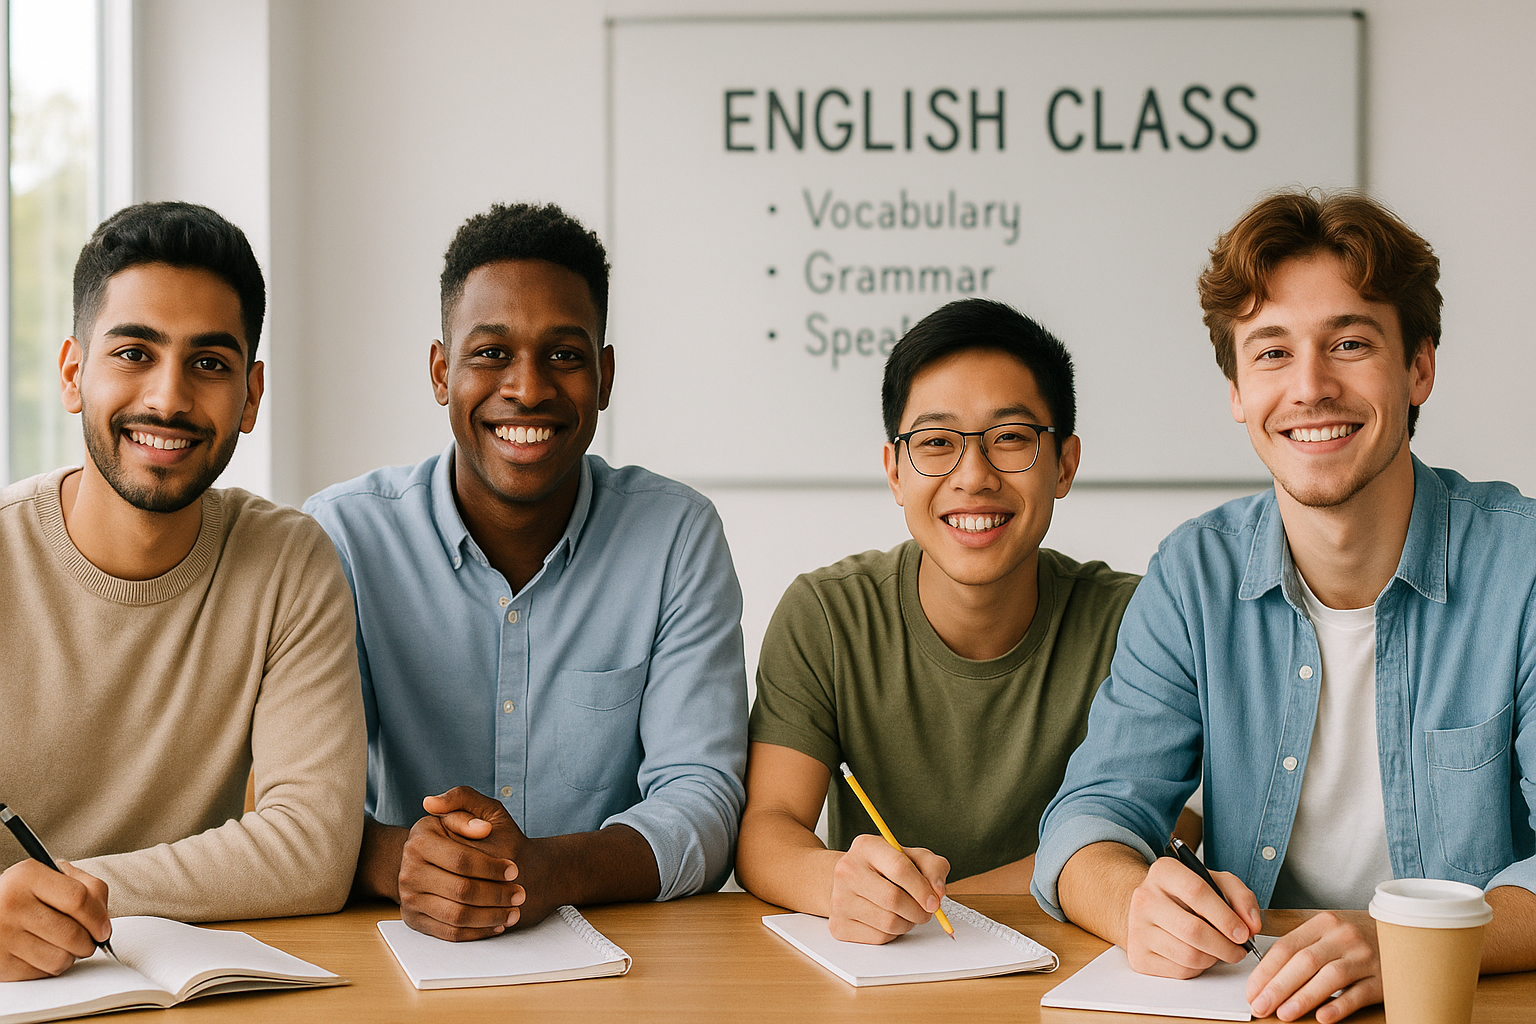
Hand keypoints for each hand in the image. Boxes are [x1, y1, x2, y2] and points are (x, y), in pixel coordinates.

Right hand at [0, 860, 110, 979]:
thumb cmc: (26, 893)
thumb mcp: (52, 876)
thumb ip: (86, 887)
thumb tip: (104, 922)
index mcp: (28, 877)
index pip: (79, 899)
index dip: (99, 917)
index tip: (104, 928)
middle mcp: (11, 904)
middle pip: (72, 934)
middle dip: (88, 942)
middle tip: (87, 940)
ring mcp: (3, 935)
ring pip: (60, 959)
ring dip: (70, 956)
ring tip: (63, 944)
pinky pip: (41, 973)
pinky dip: (50, 967)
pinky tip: (44, 952)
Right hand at [398, 786, 537, 941]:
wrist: (461, 864)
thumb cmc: (480, 835)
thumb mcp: (480, 810)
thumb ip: (463, 799)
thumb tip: (435, 802)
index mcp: (420, 837)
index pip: (460, 860)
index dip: (491, 867)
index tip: (514, 870)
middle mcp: (407, 867)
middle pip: (460, 890)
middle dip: (496, 895)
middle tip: (519, 895)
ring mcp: (408, 896)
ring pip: (455, 915)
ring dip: (490, 917)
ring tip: (513, 912)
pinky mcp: (414, 920)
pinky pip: (448, 933)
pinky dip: (476, 932)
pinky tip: (497, 925)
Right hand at [828, 833, 949, 943]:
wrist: (850, 881)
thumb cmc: (885, 869)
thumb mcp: (911, 857)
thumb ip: (933, 867)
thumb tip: (937, 893)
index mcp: (866, 846)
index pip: (899, 868)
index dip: (922, 888)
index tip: (935, 901)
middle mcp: (847, 870)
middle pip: (893, 899)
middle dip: (919, 911)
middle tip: (926, 911)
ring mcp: (839, 899)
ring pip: (888, 922)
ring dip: (908, 923)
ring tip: (907, 913)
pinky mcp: (839, 924)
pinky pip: (878, 937)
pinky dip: (893, 934)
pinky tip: (890, 920)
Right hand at [1124, 855, 1260, 977]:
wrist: (1153, 909)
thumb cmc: (1189, 897)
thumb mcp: (1216, 884)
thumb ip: (1240, 897)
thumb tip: (1252, 925)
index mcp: (1164, 872)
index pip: (1196, 892)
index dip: (1226, 916)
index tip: (1244, 933)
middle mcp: (1144, 897)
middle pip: (1193, 930)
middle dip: (1225, 945)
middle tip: (1238, 949)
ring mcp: (1137, 928)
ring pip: (1188, 955)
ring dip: (1214, 958)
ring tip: (1219, 950)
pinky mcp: (1138, 955)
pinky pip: (1180, 971)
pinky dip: (1198, 968)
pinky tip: (1199, 955)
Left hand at [1246, 910, 1379, 1022]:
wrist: (1402, 936)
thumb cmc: (1355, 938)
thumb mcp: (1327, 932)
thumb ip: (1300, 946)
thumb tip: (1264, 973)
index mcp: (1323, 924)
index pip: (1287, 947)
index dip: (1265, 971)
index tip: (1251, 990)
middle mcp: (1343, 937)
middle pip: (1304, 962)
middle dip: (1278, 987)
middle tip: (1260, 1006)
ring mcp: (1364, 958)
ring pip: (1329, 978)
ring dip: (1303, 997)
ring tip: (1283, 1014)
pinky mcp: (1382, 980)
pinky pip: (1358, 994)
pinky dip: (1339, 1006)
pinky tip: (1322, 1017)